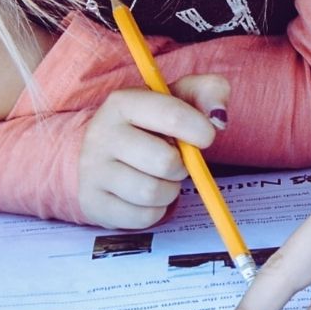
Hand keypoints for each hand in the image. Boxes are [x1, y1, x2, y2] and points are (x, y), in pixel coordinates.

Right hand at [76, 76, 227, 229]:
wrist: (107, 152)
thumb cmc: (153, 123)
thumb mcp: (181, 97)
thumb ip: (210, 92)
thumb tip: (218, 120)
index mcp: (122, 102)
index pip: (172, 115)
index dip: (201, 130)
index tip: (206, 136)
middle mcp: (101, 134)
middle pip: (165, 162)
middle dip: (182, 166)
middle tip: (177, 161)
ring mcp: (92, 171)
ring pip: (152, 193)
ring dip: (170, 190)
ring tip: (161, 178)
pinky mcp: (94, 203)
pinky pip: (142, 217)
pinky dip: (156, 210)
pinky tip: (147, 196)